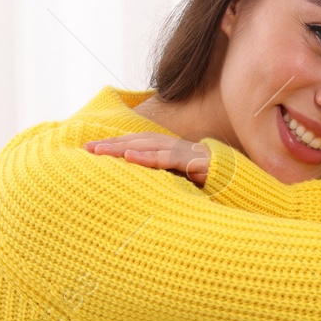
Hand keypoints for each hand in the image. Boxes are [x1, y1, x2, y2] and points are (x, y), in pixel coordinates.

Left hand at [84, 132, 210, 186]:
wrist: (233, 177)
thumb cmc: (201, 178)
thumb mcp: (173, 176)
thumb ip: (155, 173)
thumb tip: (132, 177)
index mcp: (162, 147)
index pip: (132, 143)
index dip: (111, 144)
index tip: (88, 149)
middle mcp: (168, 145)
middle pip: (133, 142)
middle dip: (109, 144)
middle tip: (86, 148)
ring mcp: (179, 151)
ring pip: (144, 146)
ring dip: (121, 148)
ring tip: (99, 152)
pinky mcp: (190, 161)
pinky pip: (165, 158)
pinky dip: (147, 157)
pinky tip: (130, 158)